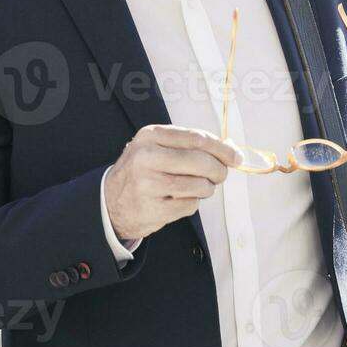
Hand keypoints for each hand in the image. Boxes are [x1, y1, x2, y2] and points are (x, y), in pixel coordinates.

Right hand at [104, 125, 242, 241]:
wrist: (110, 202)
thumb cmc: (142, 171)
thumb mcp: (158, 147)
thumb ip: (192, 145)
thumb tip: (231, 149)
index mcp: (150, 136)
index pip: (197, 138)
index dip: (222, 148)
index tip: (235, 156)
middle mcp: (147, 158)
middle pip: (202, 162)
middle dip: (219, 170)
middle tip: (220, 175)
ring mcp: (149, 185)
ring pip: (200, 185)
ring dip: (206, 188)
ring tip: (193, 187)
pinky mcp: (154, 209)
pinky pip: (191, 205)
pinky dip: (192, 203)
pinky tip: (178, 199)